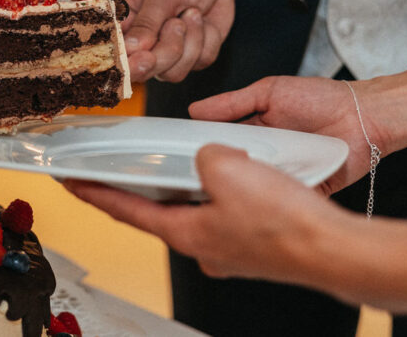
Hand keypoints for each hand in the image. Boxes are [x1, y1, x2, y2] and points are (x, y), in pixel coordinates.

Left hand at [63, 144, 344, 280]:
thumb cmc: (285, 223)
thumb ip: (204, 155)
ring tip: (168, 163)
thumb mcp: (227, 169)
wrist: (337, 250)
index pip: (123, 210)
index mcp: (184, 233)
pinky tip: (226, 173)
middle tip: (113, 167)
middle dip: (136, 188)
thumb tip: (209, 157)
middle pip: (155, 210)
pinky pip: (223, 209)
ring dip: (180, 187)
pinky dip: (215, 190)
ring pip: (193, 209)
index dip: (93, 192)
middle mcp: (202, 245)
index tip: (69, 182)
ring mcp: (228, 247)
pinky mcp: (253, 243)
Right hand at [120, 0, 233, 81]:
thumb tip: (130, 49)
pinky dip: (207, 40)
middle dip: (166, 52)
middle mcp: (141, 43)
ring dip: (191, 42)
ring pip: (174, 72)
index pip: (115, 53)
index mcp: (124, 23)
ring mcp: (167, 52)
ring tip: (192, 12)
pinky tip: (202, 20)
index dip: (127, 64)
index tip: (145, 58)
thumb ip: (147, 22)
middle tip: (177, 24)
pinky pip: (200, 61)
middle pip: (144, 71)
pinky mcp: (193, 55)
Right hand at [190, 76, 379, 194]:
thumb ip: (232, 103)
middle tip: (203, 172)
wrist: (366, 116)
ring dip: (249, 183)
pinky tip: (263, 195)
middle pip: (237, 164)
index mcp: (255, 129)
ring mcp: (286, 172)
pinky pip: (285, 196)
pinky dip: (276, 196)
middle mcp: (269, 153)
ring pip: (258, 183)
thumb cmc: (322, 98)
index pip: (222, 140)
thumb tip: (196, 110)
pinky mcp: (305, 188)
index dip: (205, 146)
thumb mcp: (269, 92)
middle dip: (223, 168)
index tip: (183, 152)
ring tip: (230, 186)